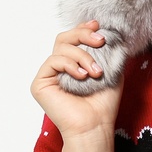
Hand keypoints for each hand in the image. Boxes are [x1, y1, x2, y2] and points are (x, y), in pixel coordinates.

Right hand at [30, 20, 124, 139]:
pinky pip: (53, 61)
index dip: (83, 29)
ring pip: (60, 47)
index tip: (97, 25)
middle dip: (83, 34)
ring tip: (96, 72)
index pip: (73, 39)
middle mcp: (58, 68)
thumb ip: (107, 52)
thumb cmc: (103, 104)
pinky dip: (70, 65)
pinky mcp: (40, 83)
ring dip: (82, 56)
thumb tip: (106, 32)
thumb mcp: (111, 71)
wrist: (95, 126)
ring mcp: (48, 75)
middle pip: (64, 38)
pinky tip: (82, 76)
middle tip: (100, 40)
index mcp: (73, 64)